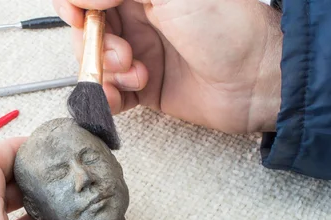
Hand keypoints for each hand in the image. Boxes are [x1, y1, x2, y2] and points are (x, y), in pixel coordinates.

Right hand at [53, 0, 282, 133]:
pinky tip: (124, 96)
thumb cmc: (227, 28)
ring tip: (138, 75)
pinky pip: (107, 93)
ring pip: (93, 62)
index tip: (78, 19)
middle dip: (94, 44)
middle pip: (85, 29)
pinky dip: (107, 98)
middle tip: (123, 54)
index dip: (74, 5)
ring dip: (105, 73)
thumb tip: (79, 0)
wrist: (257, 80)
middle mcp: (137, 19)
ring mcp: (139, 53)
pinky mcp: (144, 87)